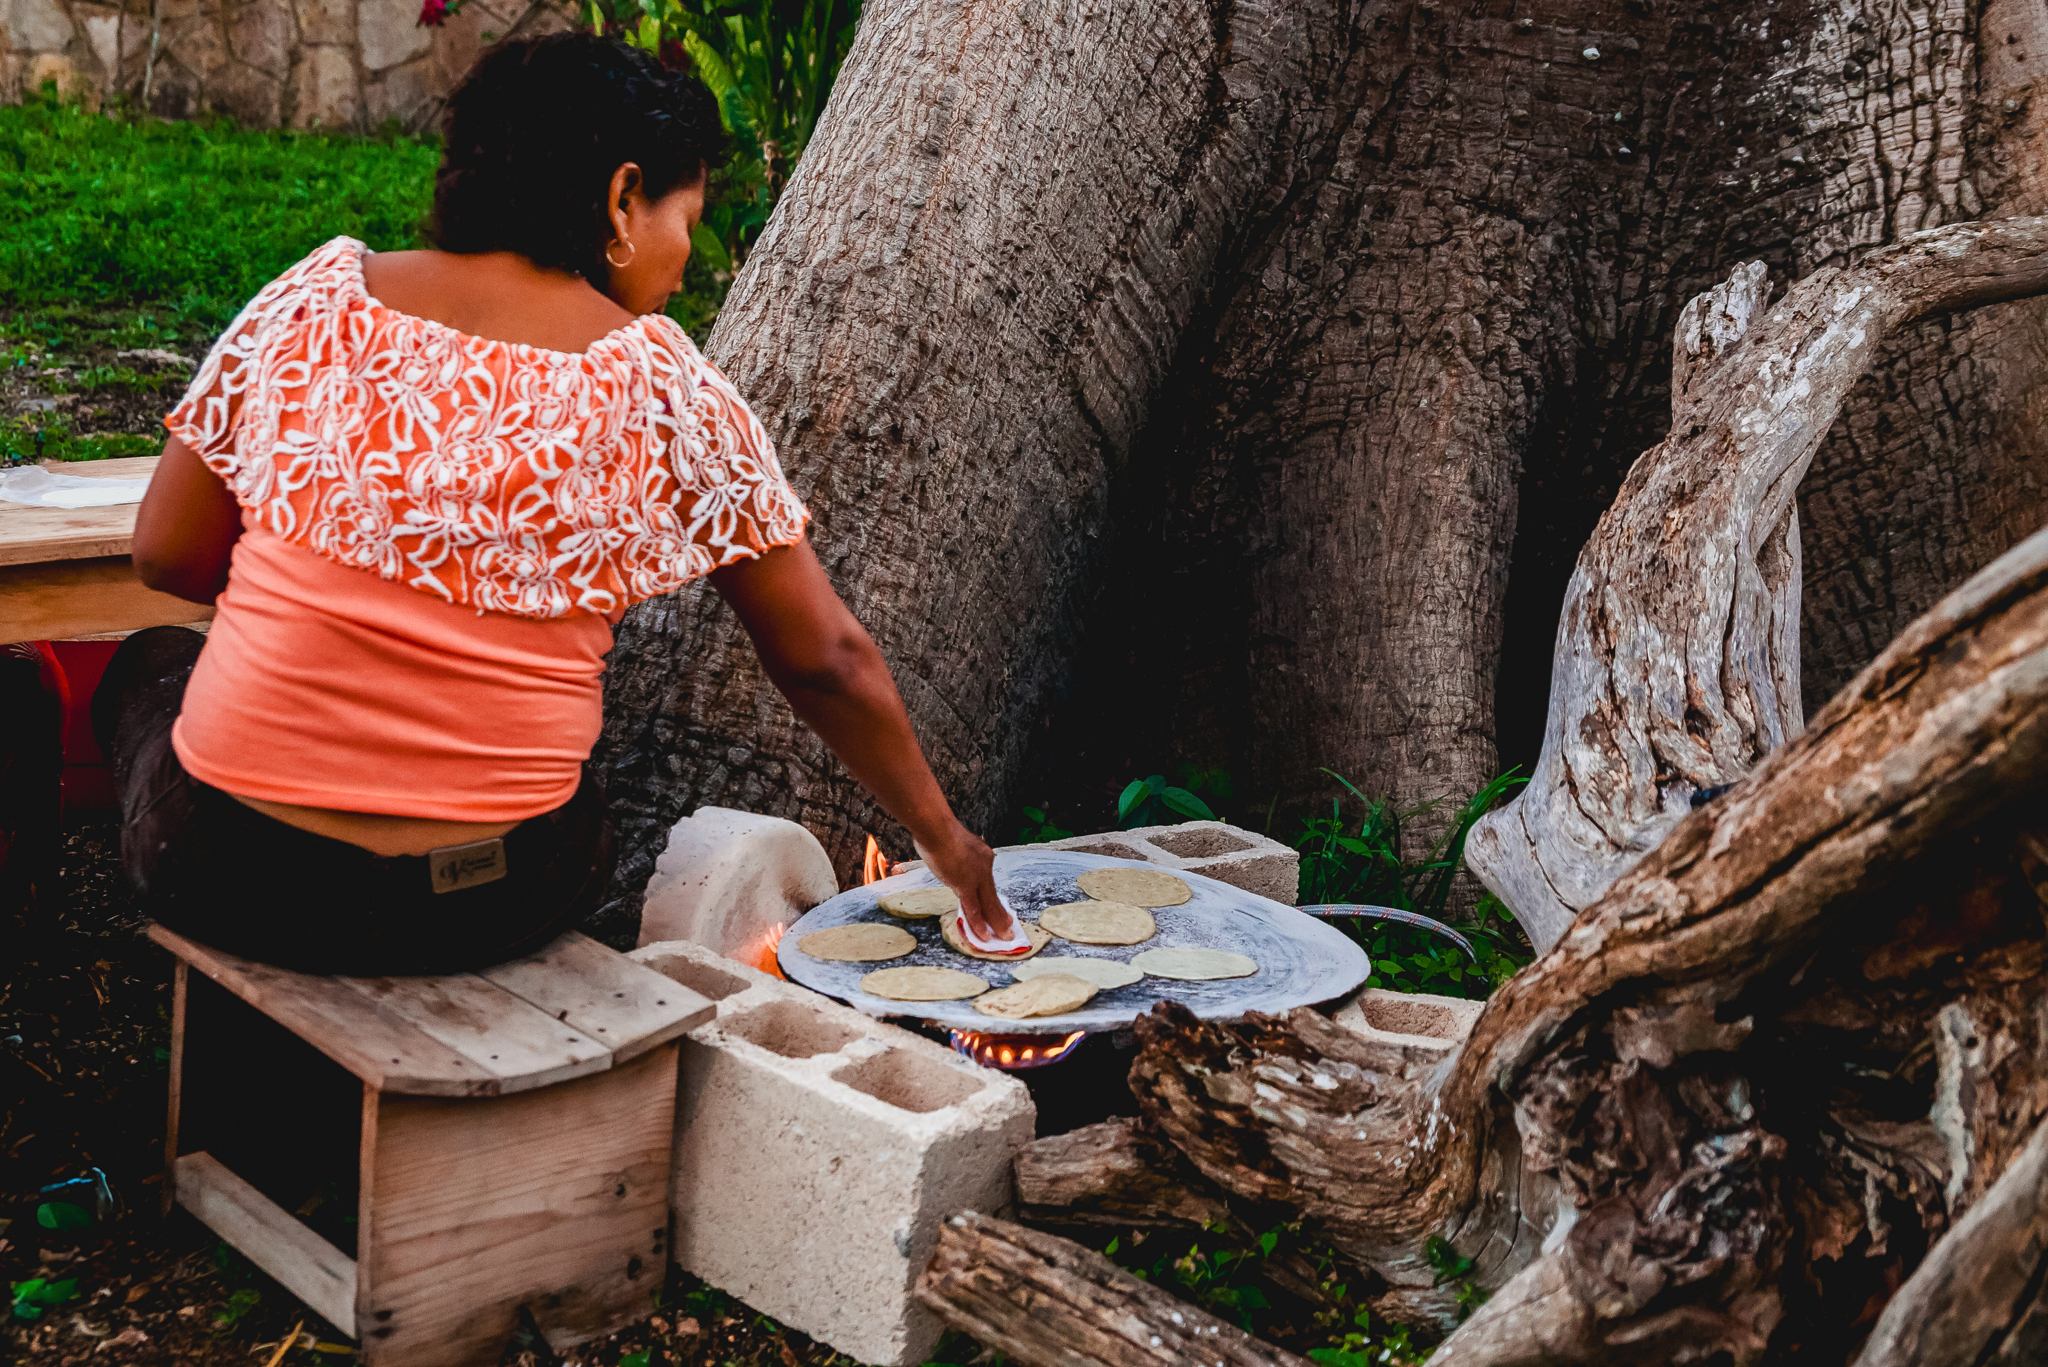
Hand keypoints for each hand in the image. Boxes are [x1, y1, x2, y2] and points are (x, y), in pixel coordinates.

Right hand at [913, 824, 1018, 944]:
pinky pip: (974, 910)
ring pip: (989, 905)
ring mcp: (976, 877)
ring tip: (1005, 937)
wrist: (936, 828)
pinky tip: (986, 936)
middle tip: (1009, 927)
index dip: (991, 896)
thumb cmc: (936, 830)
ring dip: (997, 923)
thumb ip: (955, 855)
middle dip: (1001, 914)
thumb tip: (949, 860)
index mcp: (982, 855)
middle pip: (993, 895)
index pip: (987, 881)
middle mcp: (984, 866)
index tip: (997, 907)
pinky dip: (980, 925)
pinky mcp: (965, 886)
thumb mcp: (953, 843)